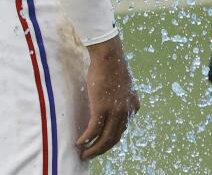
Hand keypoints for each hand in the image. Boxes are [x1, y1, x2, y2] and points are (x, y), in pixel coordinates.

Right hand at [76, 36, 138, 160]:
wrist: (109, 55)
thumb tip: (111, 103)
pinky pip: (93, 130)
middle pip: (114, 139)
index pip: (121, 130)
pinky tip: (79, 143)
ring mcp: (115, 111)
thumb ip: (120, 97)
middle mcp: (126, 112)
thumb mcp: (122, 85)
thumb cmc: (112, 66)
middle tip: (89, 155)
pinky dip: (86, 139)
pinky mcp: (102, 108)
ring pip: (105, 139)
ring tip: (83, 154)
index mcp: (133, 106)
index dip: (109, 140)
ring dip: (93, 150)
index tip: (99, 144)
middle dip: (101, 150)